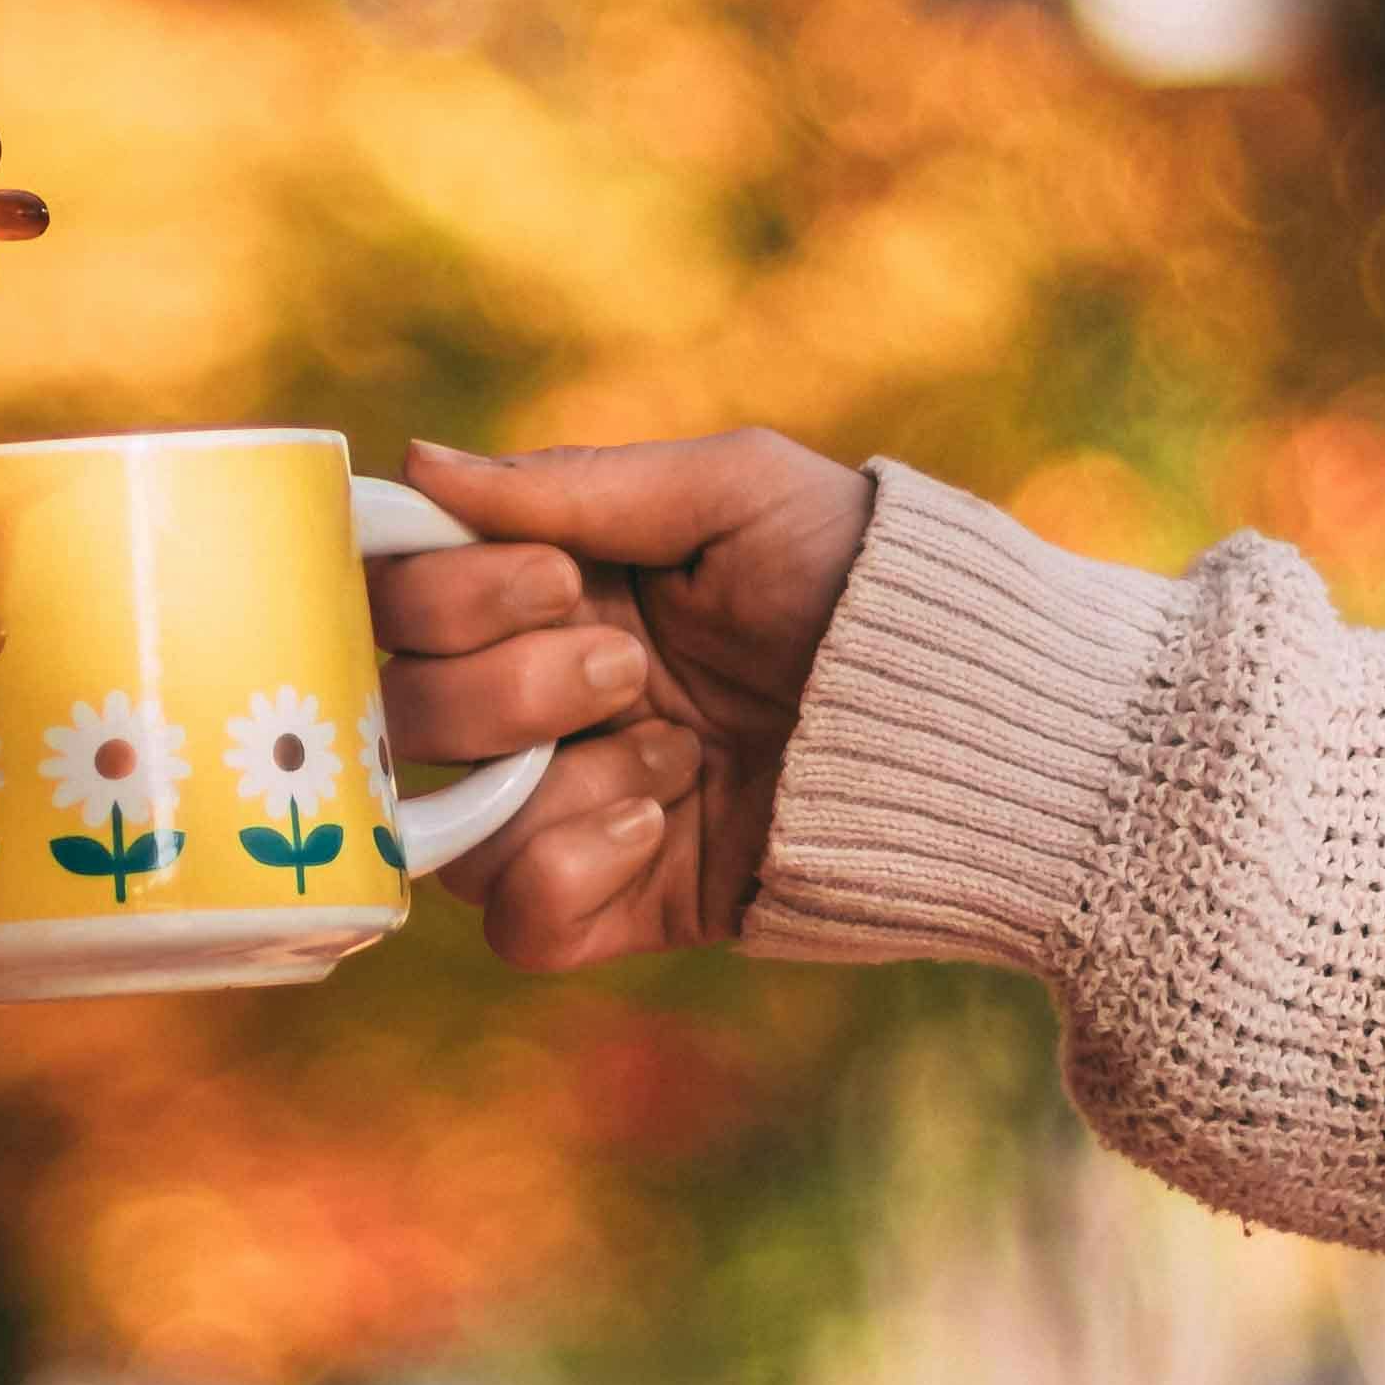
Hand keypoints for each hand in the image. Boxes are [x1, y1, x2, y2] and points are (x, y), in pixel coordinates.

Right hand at [367, 431, 873, 972]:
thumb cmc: (865, 577)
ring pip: (442, 821)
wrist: (986, 724)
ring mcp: (571, 807)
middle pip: (403, 708)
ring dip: (549, 773)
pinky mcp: (619, 903)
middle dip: (508, 681)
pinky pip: (514, 921)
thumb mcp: (736, 494)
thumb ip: (577, 484)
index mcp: (546, 589)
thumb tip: (417, 464)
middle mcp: (536, 700)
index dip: (440, 592)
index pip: (398, 595)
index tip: (556, 575)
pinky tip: (656, 823)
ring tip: (673, 754)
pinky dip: (564, 872)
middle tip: (632, 667)